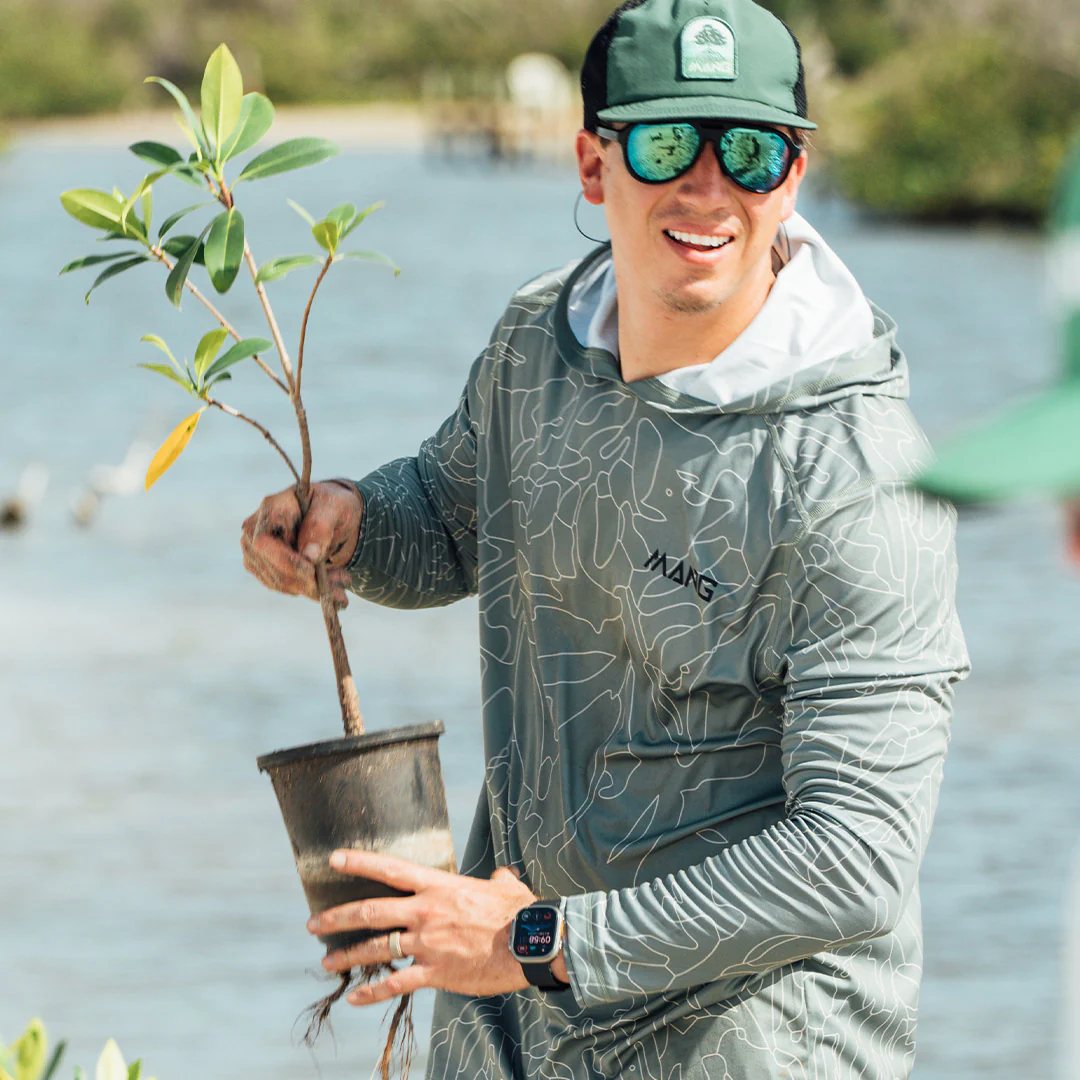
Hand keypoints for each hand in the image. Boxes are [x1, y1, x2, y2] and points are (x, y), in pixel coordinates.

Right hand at [240, 481, 361, 606]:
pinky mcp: (264, 567)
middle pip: (271, 567)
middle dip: (306, 582)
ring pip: (278, 582)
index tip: (312, 571)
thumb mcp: (334, 506)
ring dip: (312, 588)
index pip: (262, 542)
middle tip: (342, 586)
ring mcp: (257, 551)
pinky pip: (283, 587)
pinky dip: (308, 590)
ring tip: (342, 582)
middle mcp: (256, 530)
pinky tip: (331, 585)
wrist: (332, 514)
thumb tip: (309, 556)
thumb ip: (320, 526)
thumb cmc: (331, 505)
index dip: (285, 560)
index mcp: (270, 508)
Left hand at [307, 850, 547, 1003]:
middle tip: (313, 922)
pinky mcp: (435, 972)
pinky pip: (395, 984)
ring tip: (327, 961)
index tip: (333, 859)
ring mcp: (427, 944)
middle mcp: (425, 912)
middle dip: (336, 917)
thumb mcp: (504, 886)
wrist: (530, 942)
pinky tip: (355, 999)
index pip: (390, 869)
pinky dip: (372, 993)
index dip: (358, 862)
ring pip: (376, 949)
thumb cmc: (519, 911)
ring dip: (347, 955)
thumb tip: (503, 874)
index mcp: (438, 886)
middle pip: (370, 911)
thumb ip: (497, 878)